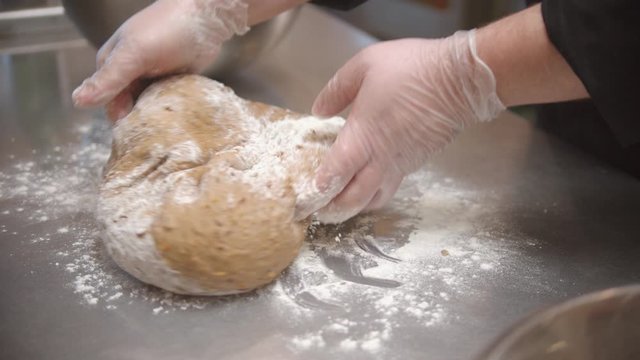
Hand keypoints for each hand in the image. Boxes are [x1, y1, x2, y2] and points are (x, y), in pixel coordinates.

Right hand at [72, 0, 248, 120]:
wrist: (206, 17)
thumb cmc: (168, 29)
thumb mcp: (135, 55)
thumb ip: (109, 79)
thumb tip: (77, 102)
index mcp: (112, 63)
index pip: (109, 102)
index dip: (121, 119)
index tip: (136, 135)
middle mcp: (129, 71)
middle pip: (129, 106)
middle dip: (140, 120)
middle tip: (157, 134)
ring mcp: (151, 76)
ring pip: (148, 106)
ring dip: (156, 116)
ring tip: (168, 128)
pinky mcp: (172, 79)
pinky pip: (166, 101)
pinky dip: (170, 109)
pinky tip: (178, 117)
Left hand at [307, 30, 504, 222]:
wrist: (460, 80)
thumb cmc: (411, 69)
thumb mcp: (364, 66)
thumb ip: (336, 90)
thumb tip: (318, 110)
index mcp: (363, 136)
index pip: (335, 174)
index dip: (320, 190)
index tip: (307, 197)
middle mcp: (381, 158)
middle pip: (354, 198)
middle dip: (335, 210)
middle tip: (319, 212)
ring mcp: (400, 164)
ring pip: (375, 199)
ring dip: (356, 207)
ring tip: (342, 205)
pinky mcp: (416, 163)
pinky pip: (391, 186)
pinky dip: (376, 193)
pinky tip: (368, 183)